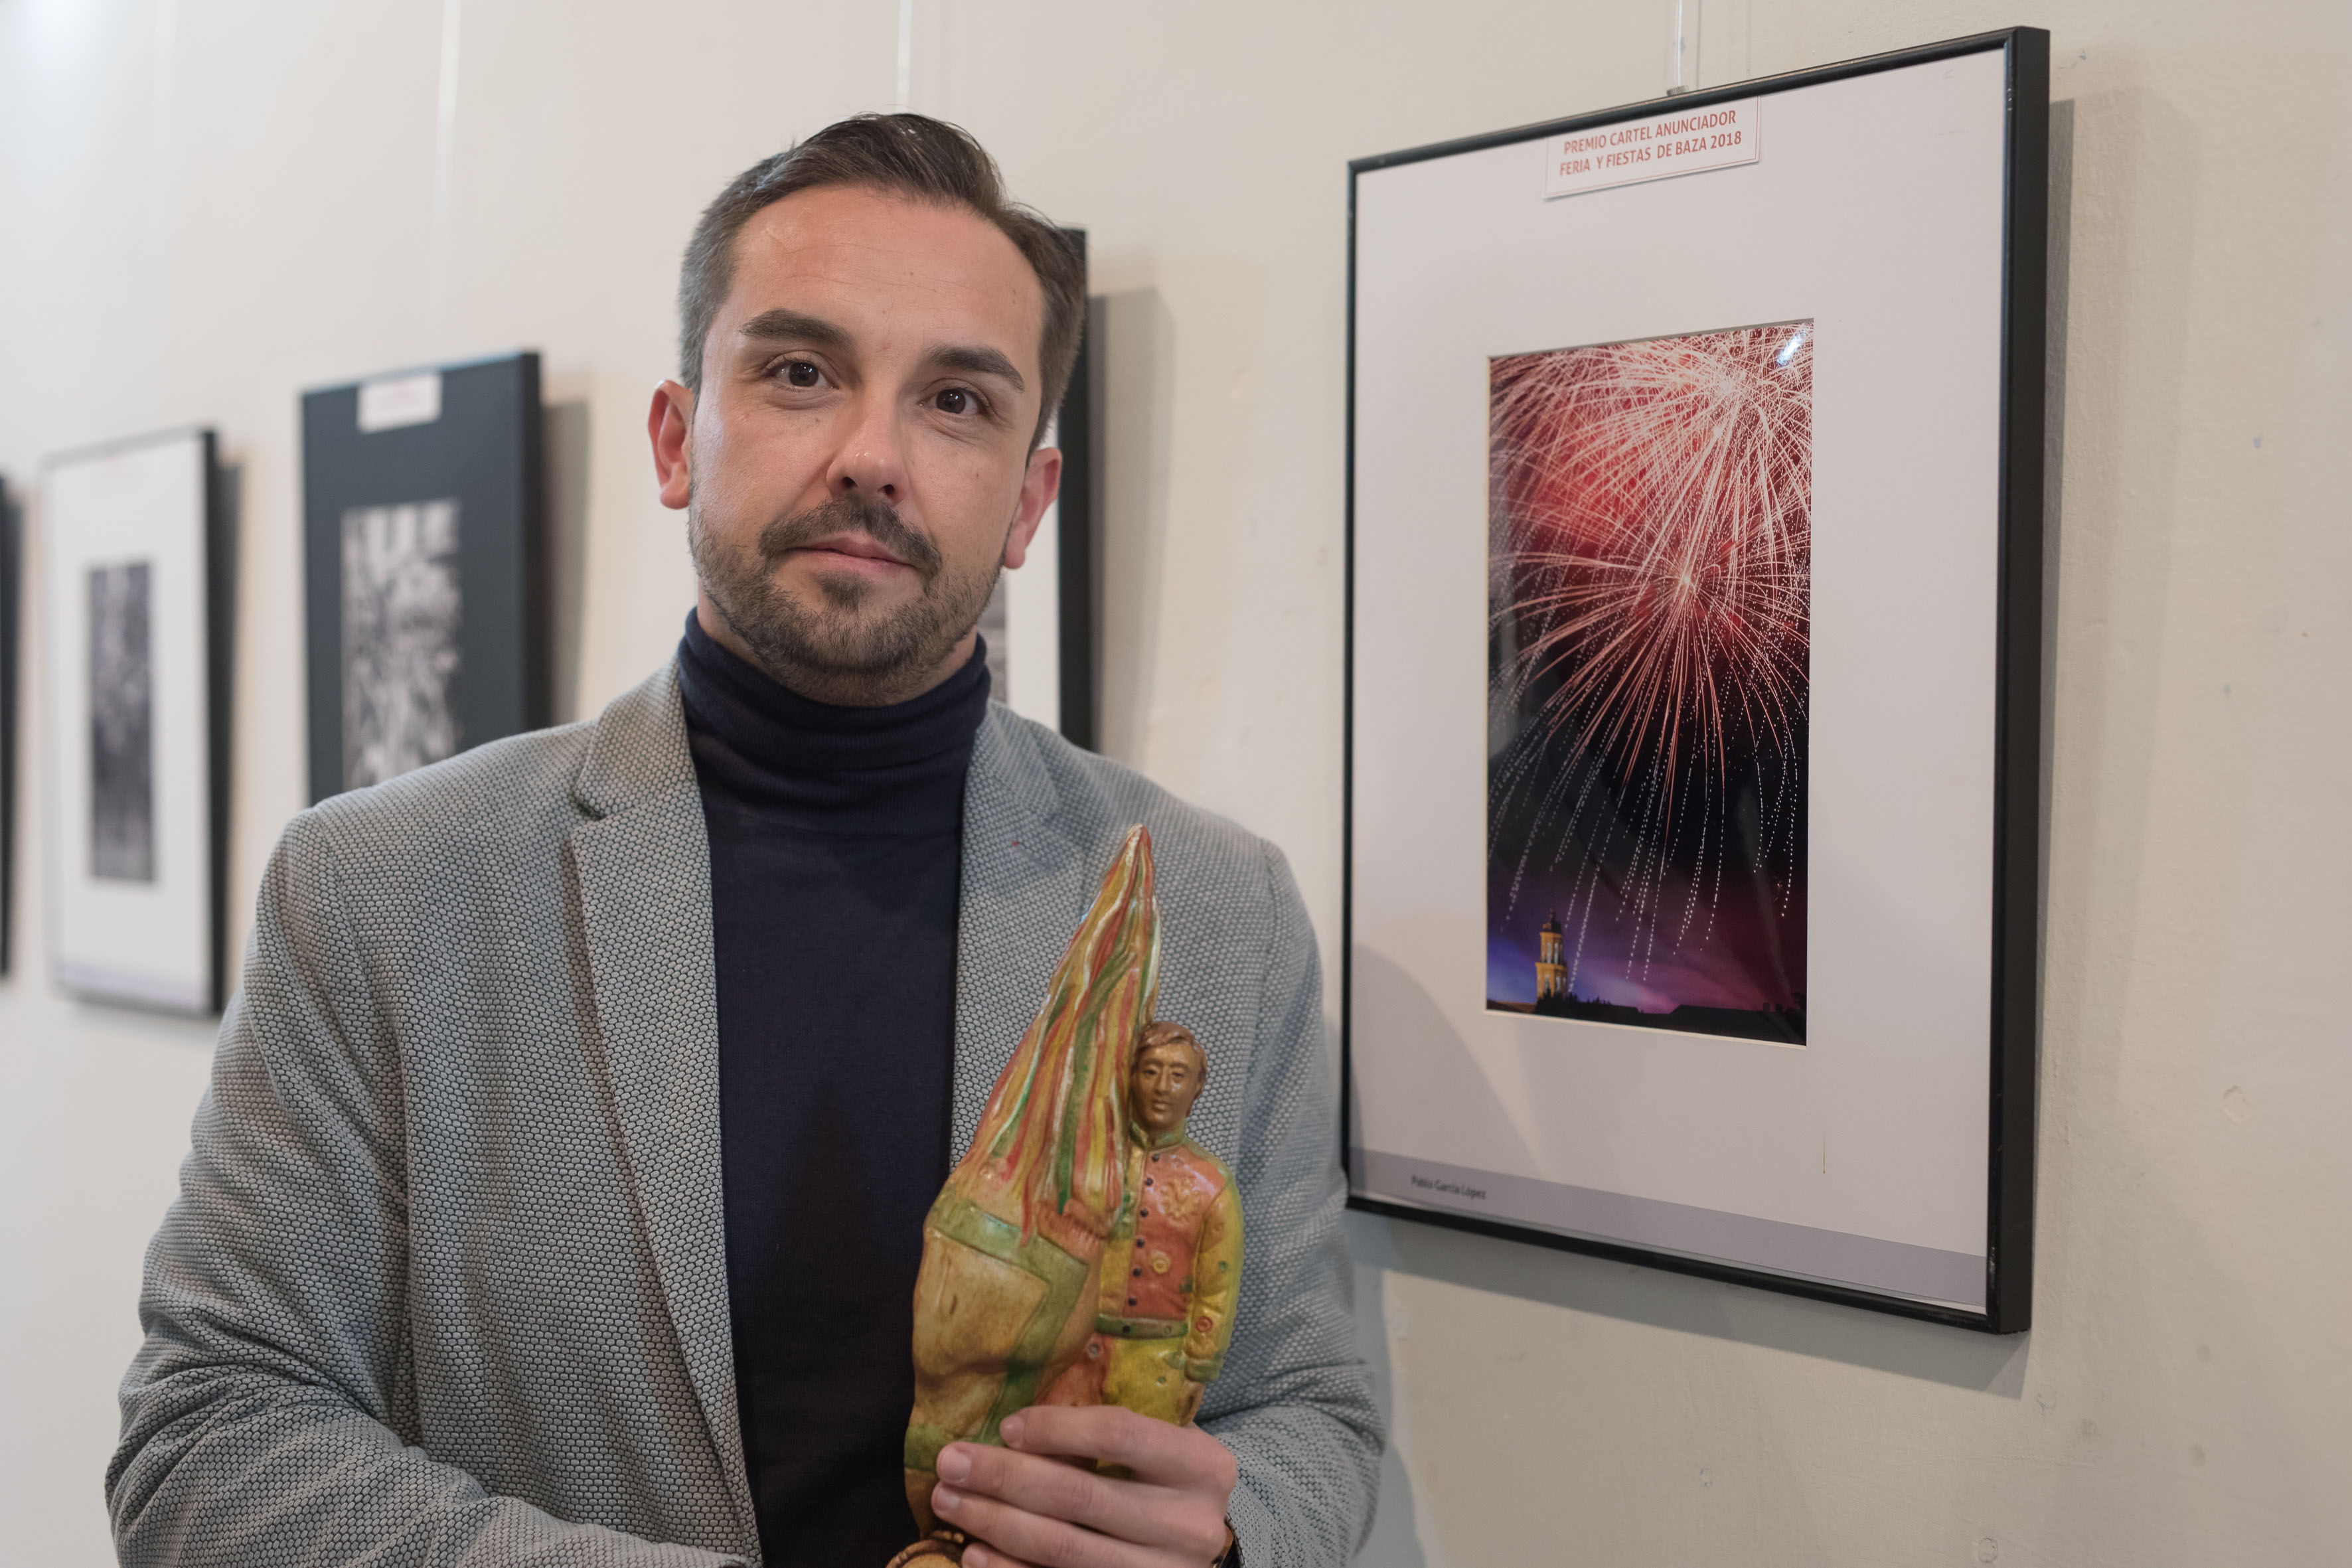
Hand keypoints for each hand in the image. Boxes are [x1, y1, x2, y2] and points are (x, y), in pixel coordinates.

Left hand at [930, 1406, 1236, 1567]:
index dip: (1054, 1427)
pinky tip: (975, 1553)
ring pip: (1063, 1548)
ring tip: (949, 1501)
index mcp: (1202, 1466)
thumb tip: (1017, 1423)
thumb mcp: (1164, 1444)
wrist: (1202, 1545)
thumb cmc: (1170, 1481)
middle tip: (950, 1462)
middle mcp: (1190, 1524)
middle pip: (1079, 1496)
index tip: (1006, 1426)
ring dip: (994, 1523)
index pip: (1117, 1434)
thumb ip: (1114, 1429)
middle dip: (1003, 1477)